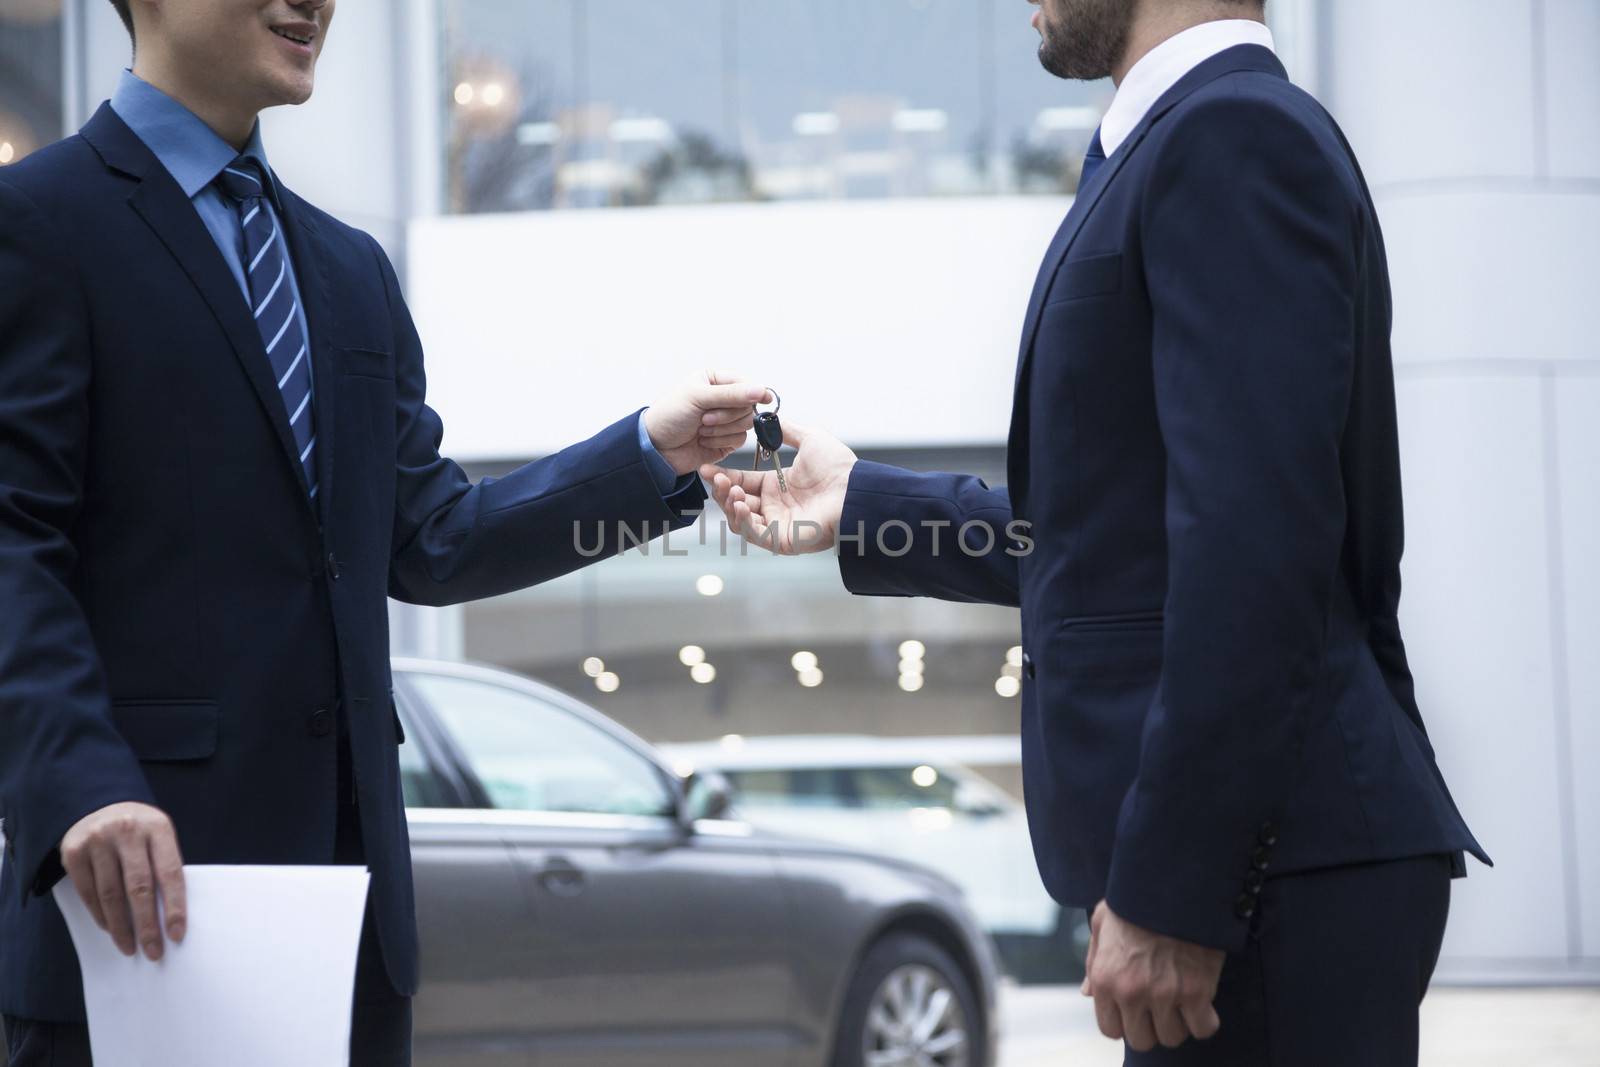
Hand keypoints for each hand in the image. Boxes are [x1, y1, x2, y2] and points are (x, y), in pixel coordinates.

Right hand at [59, 801, 186, 960]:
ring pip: (110, 895)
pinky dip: (100, 915)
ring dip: (121, 927)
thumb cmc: (138, 830)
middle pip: (139, 888)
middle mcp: (127, 831)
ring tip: (130, 947)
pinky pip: (88, 892)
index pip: (170, 873)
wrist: (97, 804)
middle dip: (147, 925)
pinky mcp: (73, 852)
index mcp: (157, 827)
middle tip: (153, 952)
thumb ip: (163, 865)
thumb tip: (169, 916)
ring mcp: (97, 840)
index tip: (177, 935)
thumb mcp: (157, 836)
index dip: (174, 906)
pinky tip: (110, 928)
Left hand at [644, 371, 772, 475]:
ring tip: (700, 429)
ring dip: (721, 429)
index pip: (745, 384)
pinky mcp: (726, 441)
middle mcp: (723, 400)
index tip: (763, 398)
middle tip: (704, 418)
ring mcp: (726, 421)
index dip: (754, 392)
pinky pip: (739, 440)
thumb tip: (760, 390)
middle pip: (748, 406)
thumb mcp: (697, 397)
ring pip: (746, 424)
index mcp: (715, 381)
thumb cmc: (668, 416)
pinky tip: (703, 440)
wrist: (655, 449)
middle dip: (726, 415)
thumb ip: (731, 394)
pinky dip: (720, 441)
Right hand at [700, 421, 857, 553]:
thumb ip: (787, 430)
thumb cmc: (839, 468)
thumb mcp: (810, 439)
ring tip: (730, 489)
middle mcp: (774, 507)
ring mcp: (777, 525)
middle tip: (714, 476)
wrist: (855, 490)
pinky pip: (754, 534)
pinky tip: (740, 505)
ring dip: (728, 504)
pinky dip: (742, 521)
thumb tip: (769, 417)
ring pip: (739, 520)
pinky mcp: (782, 541)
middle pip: (735, 502)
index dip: (722, 475)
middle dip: (721, 489)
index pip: (741, 481)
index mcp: (777, 486)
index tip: (706, 467)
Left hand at [1081, 900, 1222, 1051]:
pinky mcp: (1197, 991)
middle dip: (1150, 1025)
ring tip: (1181, 1000)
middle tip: (1160, 1005)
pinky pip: (1203, 1028)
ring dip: (1178, 1022)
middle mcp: (1132, 992)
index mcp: (1105, 978)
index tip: (1136, 1009)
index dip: (1124, 1021)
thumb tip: (1088, 992)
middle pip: (1142, 1039)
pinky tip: (1202, 1002)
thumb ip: (1094, 962)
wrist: (1174, 880)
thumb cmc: (1135, 899)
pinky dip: (1205, 1019)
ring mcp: (1165, 994)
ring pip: (1173, 1037)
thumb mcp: (1103, 923)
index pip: (1111, 1029)